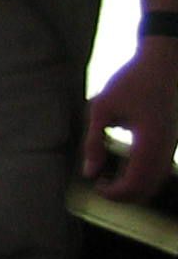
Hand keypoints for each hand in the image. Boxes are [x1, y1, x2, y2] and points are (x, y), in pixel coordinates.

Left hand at [82, 40, 177, 201]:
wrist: (164, 63)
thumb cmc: (131, 81)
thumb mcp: (102, 108)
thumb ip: (93, 141)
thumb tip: (88, 173)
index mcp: (150, 142)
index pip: (135, 184)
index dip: (114, 193)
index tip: (95, 183)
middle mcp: (166, 148)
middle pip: (148, 189)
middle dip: (124, 195)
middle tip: (100, 183)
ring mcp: (172, 145)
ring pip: (157, 182)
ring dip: (134, 187)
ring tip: (109, 176)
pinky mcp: (172, 141)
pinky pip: (160, 170)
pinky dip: (143, 176)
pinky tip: (122, 165)